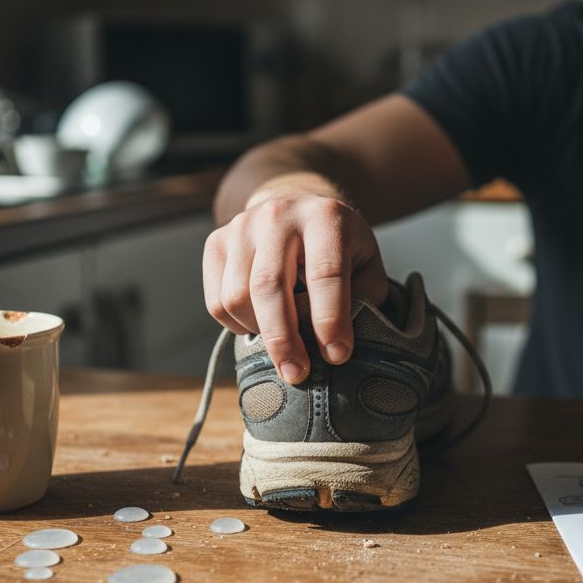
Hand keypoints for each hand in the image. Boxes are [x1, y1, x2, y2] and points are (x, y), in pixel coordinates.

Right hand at [203, 190, 387, 383]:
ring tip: (283, 341)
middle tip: (297, 373)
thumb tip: (334, 340)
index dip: (330, 319)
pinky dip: (238, 325)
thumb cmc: (336, 246)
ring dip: (260, 332)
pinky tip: (261, 322)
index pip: (324, 272)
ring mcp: (241, 227)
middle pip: (269, 286)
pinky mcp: (215, 244)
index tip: (336, 355)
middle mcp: (278, 215)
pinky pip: (217, 302)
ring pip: (236, 298)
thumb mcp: (366, 263)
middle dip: (284, 339)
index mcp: (324, 217)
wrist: (296, 209)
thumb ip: (362, 298)